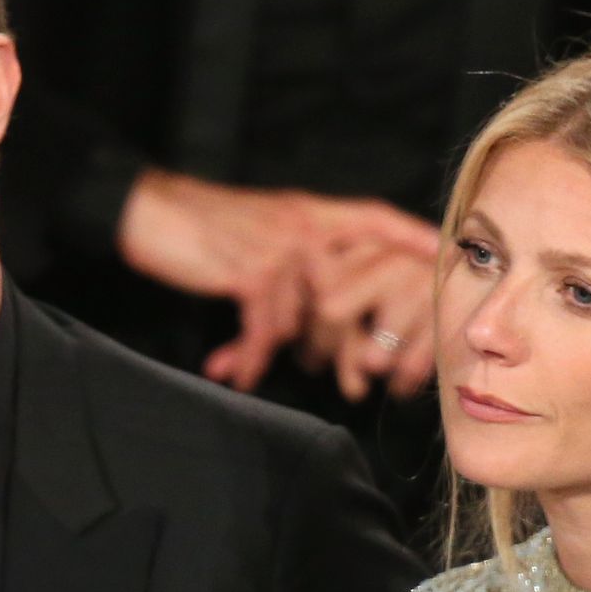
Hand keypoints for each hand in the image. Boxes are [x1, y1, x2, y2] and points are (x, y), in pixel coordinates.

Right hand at [117, 168, 436, 390]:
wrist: (148, 208)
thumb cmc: (202, 225)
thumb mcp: (260, 231)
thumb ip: (294, 259)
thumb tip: (313, 311)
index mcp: (309, 213)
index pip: (374, 218)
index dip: (409, 235)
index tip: (442, 254)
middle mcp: (302, 225)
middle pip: (352, 287)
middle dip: (353, 341)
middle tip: (356, 383)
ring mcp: (278, 247)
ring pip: (311, 314)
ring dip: (301, 354)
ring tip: (288, 376)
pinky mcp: (248, 269)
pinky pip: (265, 325)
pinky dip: (250, 354)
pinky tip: (238, 373)